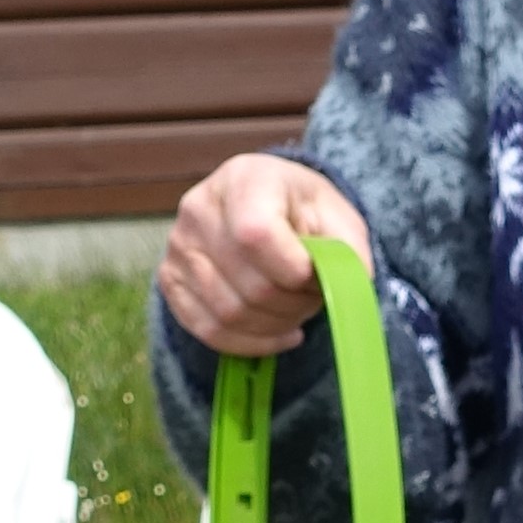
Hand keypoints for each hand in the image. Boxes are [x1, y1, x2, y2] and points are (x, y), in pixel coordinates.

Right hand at [157, 155, 372, 356]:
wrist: (264, 207)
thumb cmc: (301, 210)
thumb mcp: (337, 215)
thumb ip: (348, 249)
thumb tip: (352, 286)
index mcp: (244, 179)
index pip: (256, 235)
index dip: (292, 270)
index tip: (313, 275)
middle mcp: (200, 208)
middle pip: (248, 284)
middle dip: (292, 304)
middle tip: (311, 297)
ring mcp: (178, 246)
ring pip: (229, 313)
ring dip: (274, 325)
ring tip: (295, 311)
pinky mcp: (170, 279)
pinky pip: (208, 330)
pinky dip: (250, 343)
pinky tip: (276, 333)